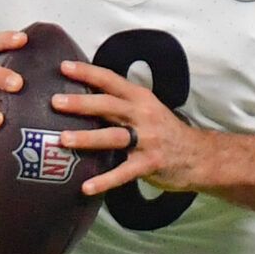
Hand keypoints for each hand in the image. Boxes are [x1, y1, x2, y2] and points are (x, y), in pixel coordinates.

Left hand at [52, 60, 208, 197]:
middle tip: (55, 102)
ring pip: (113, 137)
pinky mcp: (149, 164)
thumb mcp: (146, 109)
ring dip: (87, 138)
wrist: (199, 156)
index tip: (64, 67)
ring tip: (63, 139)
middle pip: (109, 105)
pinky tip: (85, 186)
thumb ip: (119, 105)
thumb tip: (81, 101)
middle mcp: (143, 115)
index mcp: (140, 98)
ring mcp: (147, 140)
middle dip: (81, 103)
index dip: (87, 72)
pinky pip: (123, 173)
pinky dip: (104, 180)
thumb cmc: (164, 131)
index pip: (111, 80)